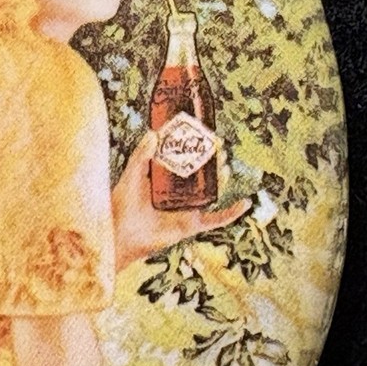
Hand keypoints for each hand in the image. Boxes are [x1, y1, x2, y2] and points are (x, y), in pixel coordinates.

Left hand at [111, 130, 251, 270]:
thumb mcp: (132, 175)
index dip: (196, 146)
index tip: (204, 131)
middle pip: (202, 173)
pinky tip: (245, 203)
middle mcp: (179, 192)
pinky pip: (216, 219)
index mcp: (165, 177)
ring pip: (211, 192)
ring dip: (222, 179)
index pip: (185, 158)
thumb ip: (140, 155)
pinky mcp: (192, 224)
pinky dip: (232, 213)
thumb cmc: (122, 205)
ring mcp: (187, 208)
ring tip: (225, 165)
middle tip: (218, 145)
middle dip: (212, 159)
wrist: (121, 234)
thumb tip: (154, 133)